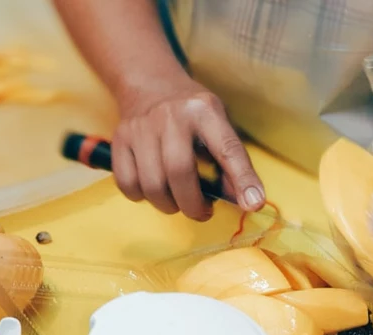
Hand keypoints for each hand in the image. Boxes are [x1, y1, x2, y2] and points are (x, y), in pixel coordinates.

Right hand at [111, 76, 264, 219]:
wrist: (150, 84)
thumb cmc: (192, 113)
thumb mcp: (218, 125)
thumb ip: (232, 162)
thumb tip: (247, 201)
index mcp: (205, 111)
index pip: (227, 149)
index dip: (242, 179)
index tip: (253, 204)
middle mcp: (171, 116)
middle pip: (179, 171)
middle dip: (193, 204)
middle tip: (202, 212)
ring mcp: (141, 127)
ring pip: (152, 184)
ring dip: (168, 205)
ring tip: (178, 202)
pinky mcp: (119, 138)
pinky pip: (128, 183)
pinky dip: (142, 197)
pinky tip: (153, 190)